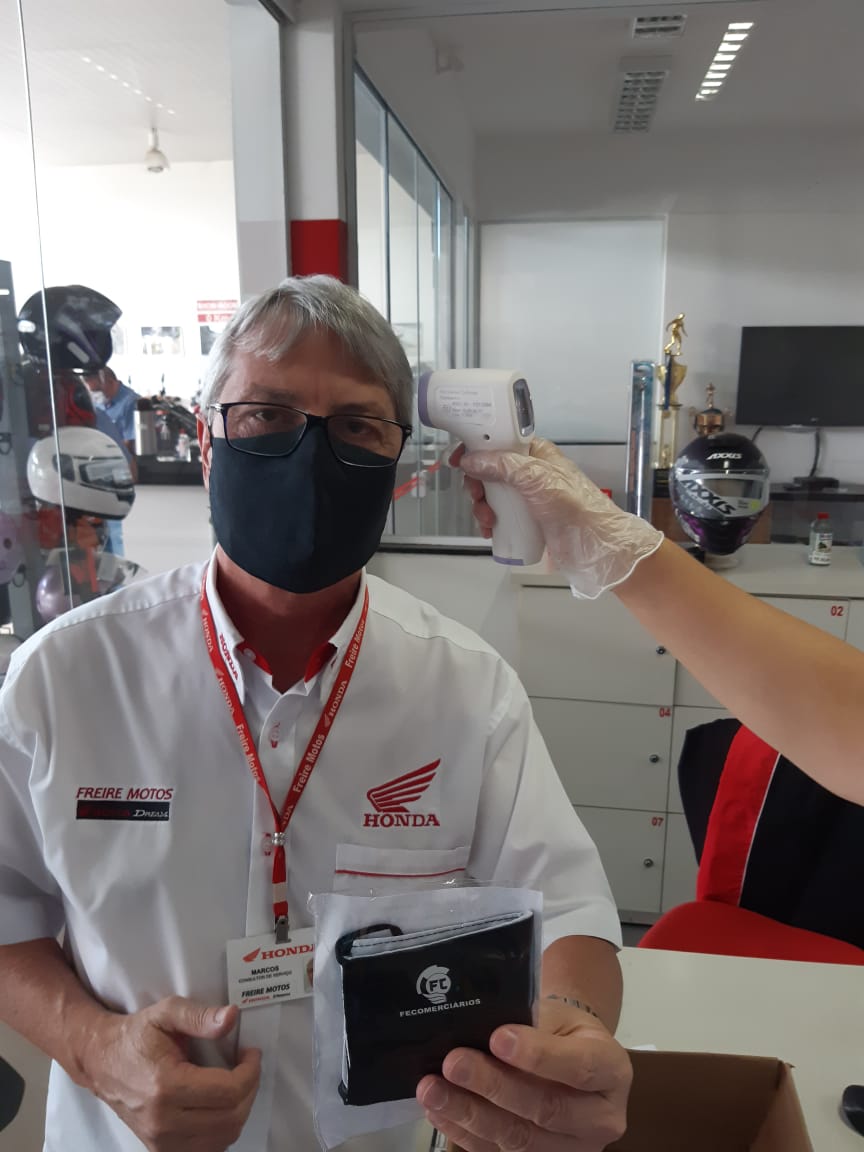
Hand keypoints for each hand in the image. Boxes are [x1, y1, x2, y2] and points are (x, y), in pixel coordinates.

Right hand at [82, 996, 260, 1151]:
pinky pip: (207, 1148)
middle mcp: (163, 1121)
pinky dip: (222, 1129)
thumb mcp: (166, 1013)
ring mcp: (160, 1140)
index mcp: (165, 1086)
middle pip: (231, 1118)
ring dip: (239, 1110)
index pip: (228, 1092)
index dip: (250, 1072)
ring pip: (223, 1138)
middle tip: (247, 1067)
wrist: (102, 1062)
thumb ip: (199, 1016)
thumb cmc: (135, 1037)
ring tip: (235, 1083)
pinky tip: (220, 1105)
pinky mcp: (160, 1149)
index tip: (251, 1054)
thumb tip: (230, 1018)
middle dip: (249, 1089)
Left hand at [417, 999, 630, 1151]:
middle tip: (454, 1063)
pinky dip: (464, 1133)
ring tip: (433, 1090)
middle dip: (493, 1086)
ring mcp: (573, 1148)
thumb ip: (528, 1025)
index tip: (498, 1038)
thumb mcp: (557, 1015)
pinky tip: (440, 1111)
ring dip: (470, 1114)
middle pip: (546, 1109)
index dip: (537, 1056)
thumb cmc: (561, 1029)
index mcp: (611, 1070)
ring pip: (520, 1139)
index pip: (579, 1067)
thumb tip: (479, 1031)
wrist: (571, 1054)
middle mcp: (601, 1118)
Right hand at [454, 439, 661, 599]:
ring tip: (487, 519)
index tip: (460, 458)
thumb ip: (502, 465)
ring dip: (482, 507)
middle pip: (490, 470)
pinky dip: (489, 522)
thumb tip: (472, 460)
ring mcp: (528, 497)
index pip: (499, 441)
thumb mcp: (536, 478)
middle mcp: (531, 473)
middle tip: (476, 495)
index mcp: (536, 454)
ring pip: (492, 496)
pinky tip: (490, 530)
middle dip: (477, 484)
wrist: (593, 546)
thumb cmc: (576, 507)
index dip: (477, 447)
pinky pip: (499, 516)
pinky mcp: (527, 520)